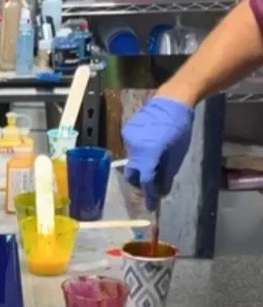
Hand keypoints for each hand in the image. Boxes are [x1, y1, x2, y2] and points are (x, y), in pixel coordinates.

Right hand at [122, 96, 193, 210]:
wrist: (171, 101)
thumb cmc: (180, 128)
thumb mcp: (178, 154)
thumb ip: (167, 174)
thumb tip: (161, 191)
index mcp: (149, 153)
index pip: (146, 180)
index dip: (149, 194)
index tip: (151, 205)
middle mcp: (135, 148)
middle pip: (133, 174)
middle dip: (140, 183)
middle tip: (151, 186)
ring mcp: (128, 139)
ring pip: (132, 161)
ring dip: (141, 167)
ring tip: (154, 163)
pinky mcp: (127, 132)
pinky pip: (131, 150)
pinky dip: (140, 154)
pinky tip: (150, 148)